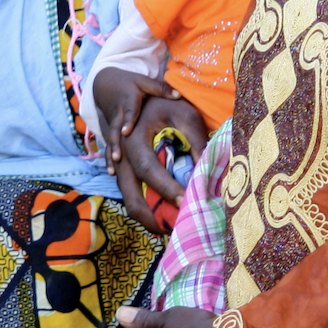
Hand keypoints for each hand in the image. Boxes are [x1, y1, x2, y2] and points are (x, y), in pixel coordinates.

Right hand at [106, 83, 207, 229]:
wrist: (131, 97)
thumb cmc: (162, 105)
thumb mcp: (184, 114)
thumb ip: (196, 139)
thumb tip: (208, 168)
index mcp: (134, 141)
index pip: (149, 170)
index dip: (166, 188)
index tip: (185, 202)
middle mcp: (121, 158)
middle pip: (130, 195)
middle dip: (150, 217)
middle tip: (173, 231)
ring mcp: (118, 167)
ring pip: (128, 199)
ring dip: (147, 217)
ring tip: (170, 229)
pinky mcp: (123, 172)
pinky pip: (130, 195)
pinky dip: (145, 209)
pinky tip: (162, 218)